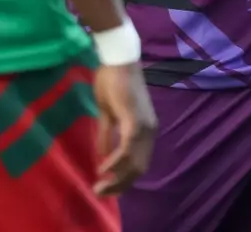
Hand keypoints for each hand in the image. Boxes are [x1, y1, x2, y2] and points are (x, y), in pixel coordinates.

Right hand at [92, 63, 156, 195]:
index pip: (139, 162)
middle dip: (120, 184)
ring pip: (134, 163)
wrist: (117, 59)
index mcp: (145, 129)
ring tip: (100, 187)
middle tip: (101, 193)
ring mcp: (144, 126)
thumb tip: (103, 156)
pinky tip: (103, 170)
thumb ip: (107, 134)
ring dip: (117, 178)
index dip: (124, 178)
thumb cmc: (112, 80)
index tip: (108, 188)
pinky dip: (116, 163)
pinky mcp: (135, 121)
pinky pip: (127, 149)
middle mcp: (149, 131)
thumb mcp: (107, 112)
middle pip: (138, 168)